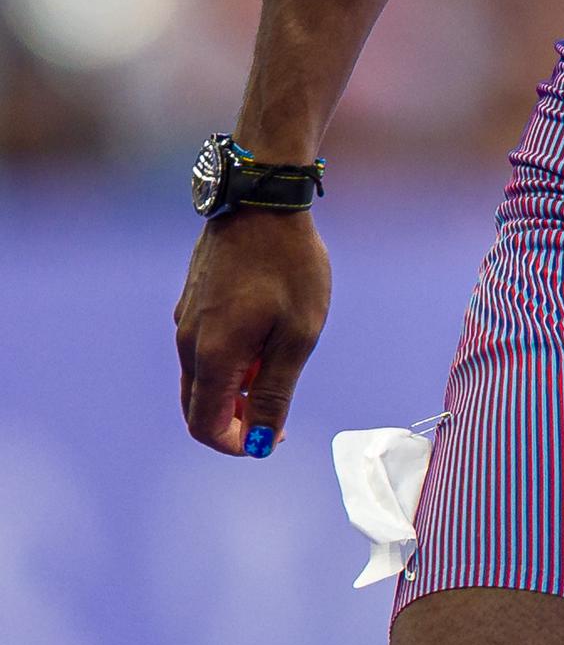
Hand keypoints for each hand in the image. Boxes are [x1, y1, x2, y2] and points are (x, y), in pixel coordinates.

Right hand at [174, 207, 331, 455]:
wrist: (263, 200)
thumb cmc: (288, 267)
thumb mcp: (297, 335)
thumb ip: (275, 393)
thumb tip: (258, 442)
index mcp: (211, 356)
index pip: (205, 427)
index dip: (237, 444)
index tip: (272, 436)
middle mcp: (187, 341)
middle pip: (197, 407)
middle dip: (234, 418)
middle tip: (276, 406)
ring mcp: (185, 318)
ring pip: (200, 377)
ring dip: (234, 386)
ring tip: (277, 360)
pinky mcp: (192, 299)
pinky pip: (202, 348)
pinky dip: (228, 359)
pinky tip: (264, 332)